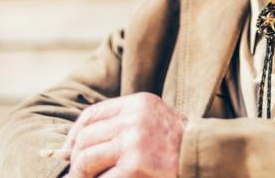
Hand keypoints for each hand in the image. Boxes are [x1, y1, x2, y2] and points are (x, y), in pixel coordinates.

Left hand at [61, 92, 186, 177]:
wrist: (205, 157)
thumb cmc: (178, 144)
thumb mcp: (152, 120)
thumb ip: (123, 124)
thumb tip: (76, 145)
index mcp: (137, 103)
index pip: (92, 115)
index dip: (75, 134)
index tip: (69, 150)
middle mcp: (134, 119)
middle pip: (86, 138)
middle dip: (76, 159)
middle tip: (78, 174)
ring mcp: (134, 142)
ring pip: (86, 159)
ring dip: (81, 175)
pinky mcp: (136, 166)